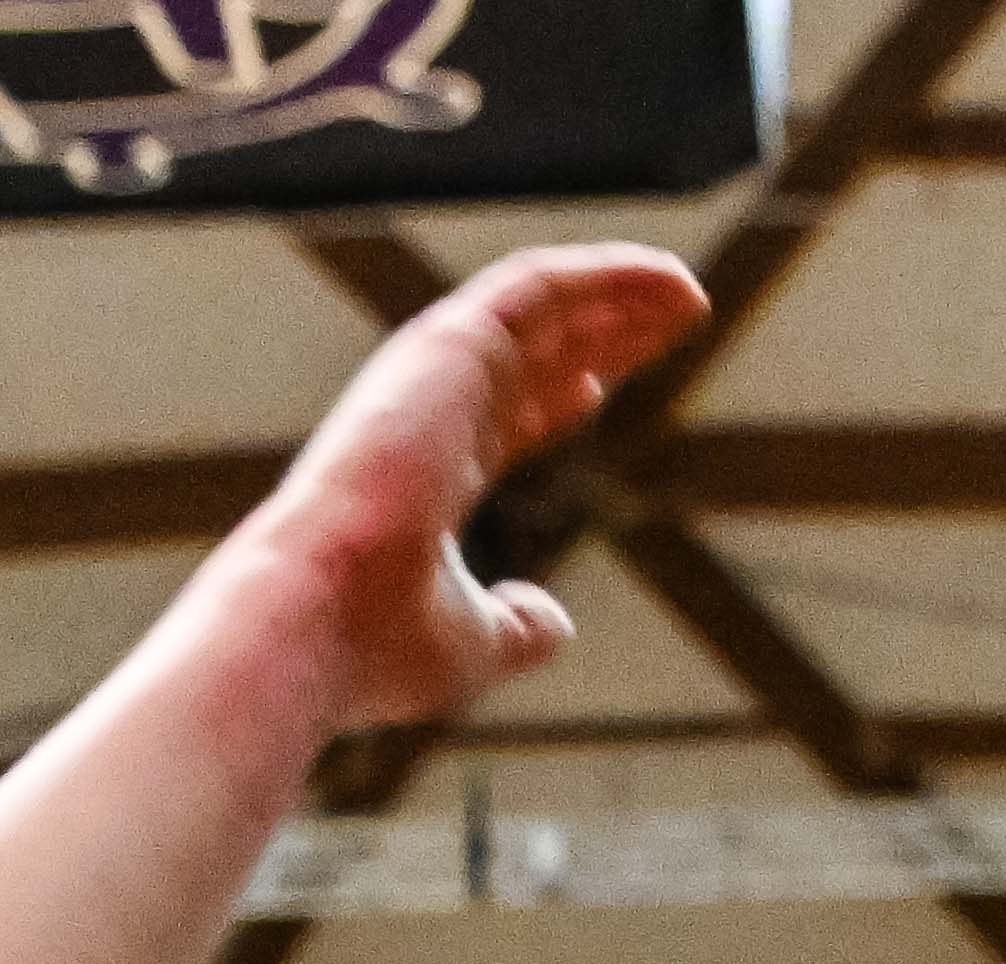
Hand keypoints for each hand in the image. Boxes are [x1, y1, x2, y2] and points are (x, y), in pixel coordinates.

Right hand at [231, 245, 702, 727]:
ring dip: (617, 292)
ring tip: (688, 294)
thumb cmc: (374, 646)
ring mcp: (434, 375)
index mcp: (427, 473)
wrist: (317, 620)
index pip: (500, 417)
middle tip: (674, 319)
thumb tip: (555, 625)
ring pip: (541, 305)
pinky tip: (667, 281)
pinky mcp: (449, 343)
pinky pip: (539, 285)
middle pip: (532, 354)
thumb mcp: (471, 644)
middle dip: (603, 332)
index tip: (599, 388)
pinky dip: (606, 276)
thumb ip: (515, 627)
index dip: (556, 397)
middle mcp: (428, 413)